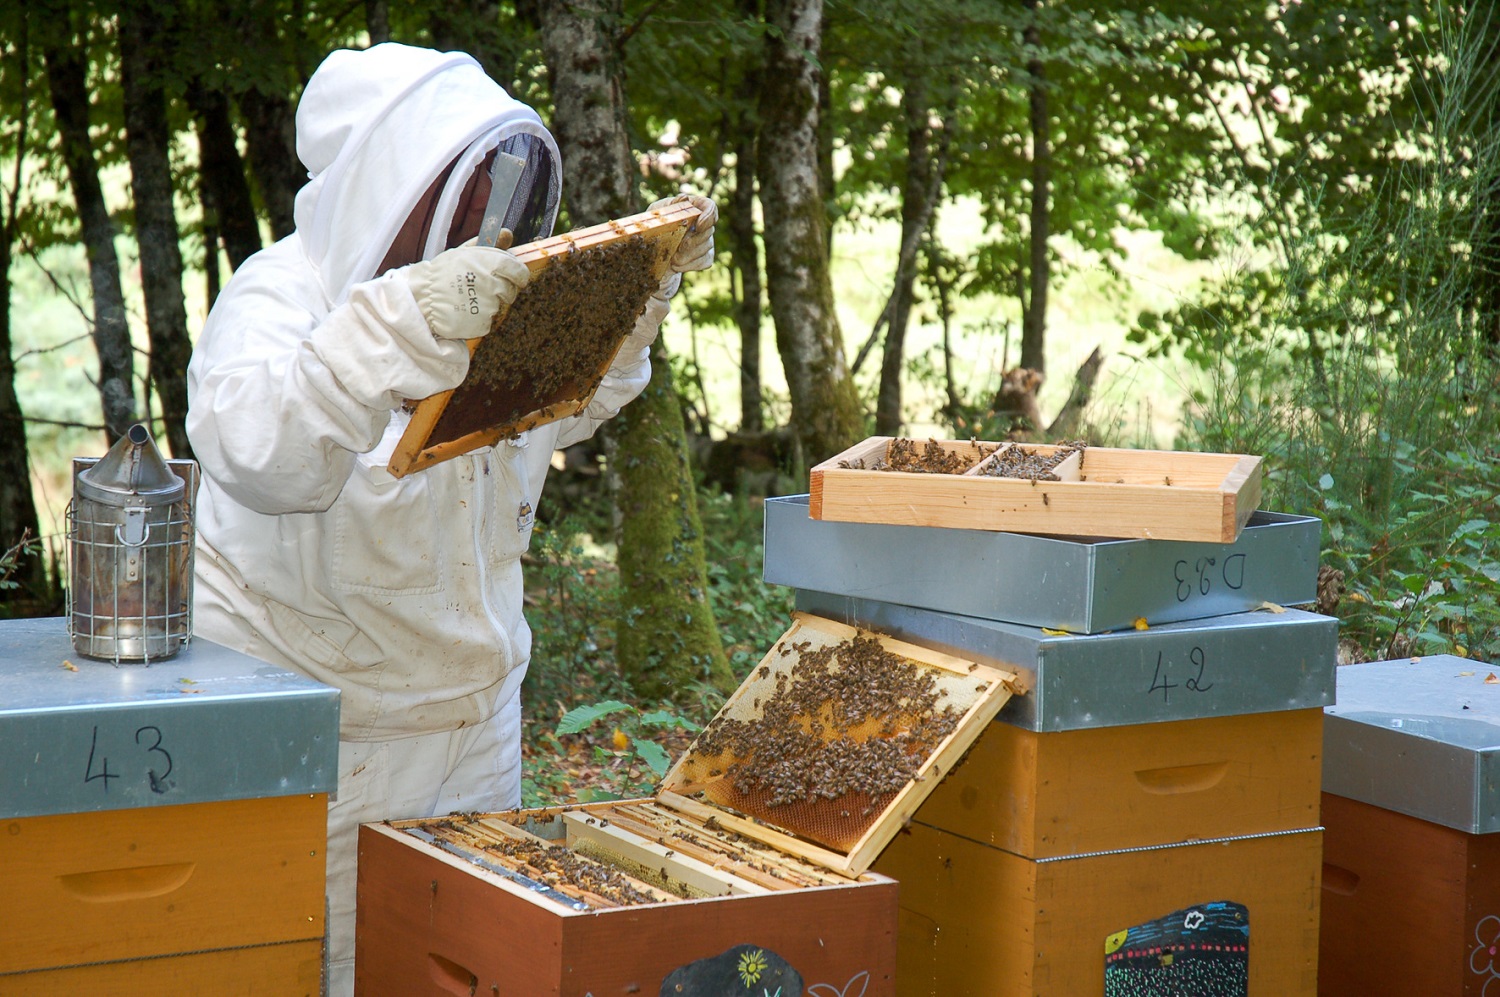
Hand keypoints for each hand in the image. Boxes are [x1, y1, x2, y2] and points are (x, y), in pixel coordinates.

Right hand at [401, 244, 529, 340]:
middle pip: (511, 291)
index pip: (519, 271)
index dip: (518, 276)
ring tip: (466, 298)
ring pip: (499, 306)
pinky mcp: (482, 323)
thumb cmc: (442, 273)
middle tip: (480, 288)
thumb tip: (507, 233)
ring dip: (487, 304)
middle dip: (501, 290)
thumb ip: (490, 244)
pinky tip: (464, 310)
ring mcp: (489, 305)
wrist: (422, 297)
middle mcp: (493, 284)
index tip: (515, 278)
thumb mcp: (465, 253)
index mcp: (491, 264)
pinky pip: (488, 322)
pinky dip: (479, 319)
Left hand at [650, 194, 716, 272]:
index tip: (698, 226)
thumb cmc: (654, 227)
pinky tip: (676, 265)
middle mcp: (704, 223)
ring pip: (705, 248)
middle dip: (692, 243)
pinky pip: (703, 261)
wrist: (651, 252)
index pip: (710, 207)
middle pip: (708, 231)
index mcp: (693, 207)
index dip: (708, 216)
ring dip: (687, 256)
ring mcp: (707, 240)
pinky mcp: (706, 256)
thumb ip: (670, 205)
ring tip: (672, 260)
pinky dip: (688, 265)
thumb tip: (684, 197)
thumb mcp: (657, 213)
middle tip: (676, 251)